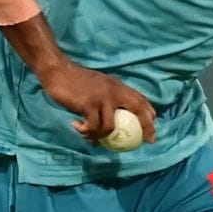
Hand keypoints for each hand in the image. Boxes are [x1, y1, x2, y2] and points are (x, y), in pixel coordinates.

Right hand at [40, 62, 156, 145]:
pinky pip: (93, 127)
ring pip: (111, 126)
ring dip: (101, 136)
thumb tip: (112, 116)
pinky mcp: (89, 104)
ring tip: (90, 137)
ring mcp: (102, 98)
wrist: (58, 71)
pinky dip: (86, 131)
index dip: (149, 112)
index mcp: (117, 86)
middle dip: (147, 125)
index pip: (140, 98)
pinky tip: (77, 127)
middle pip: (138, 108)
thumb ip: (107, 96)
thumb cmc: (75, 80)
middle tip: (148, 140)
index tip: (154, 126)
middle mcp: (114, 91)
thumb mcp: (98, 85)